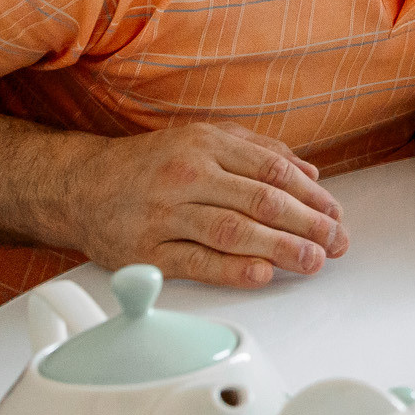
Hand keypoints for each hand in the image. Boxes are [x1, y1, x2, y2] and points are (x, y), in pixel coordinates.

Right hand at [59, 122, 347, 288]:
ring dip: (280, 249)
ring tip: (311, 261)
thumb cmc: (151, 164)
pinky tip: (262, 275)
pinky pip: (196, 262)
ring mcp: (165, 214)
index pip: (273, 171)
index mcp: (207, 145)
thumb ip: (259, 151)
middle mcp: (187, 176)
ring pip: (232, 231)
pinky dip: (232, 270)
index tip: (335, 215)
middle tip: (334, 242)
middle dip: (306, 224)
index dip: (311, 196)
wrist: (80, 186)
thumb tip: (309, 174)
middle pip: (260, 201)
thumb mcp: (204, 139)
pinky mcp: (145, 251)